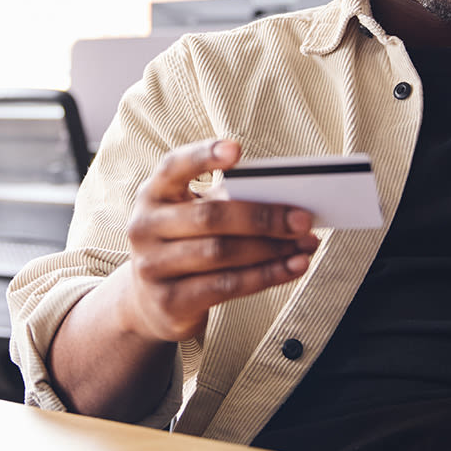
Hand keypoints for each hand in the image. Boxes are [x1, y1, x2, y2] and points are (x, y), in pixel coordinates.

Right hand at [115, 138, 319, 344]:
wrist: (152, 302)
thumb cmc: (184, 246)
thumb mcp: (192, 216)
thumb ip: (227, 203)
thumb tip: (286, 206)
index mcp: (153, 194)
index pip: (173, 166)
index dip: (203, 156)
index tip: (236, 149)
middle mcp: (145, 227)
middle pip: (210, 216)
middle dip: (263, 217)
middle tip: (302, 219)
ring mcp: (153, 266)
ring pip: (222, 253)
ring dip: (271, 249)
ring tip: (305, 244)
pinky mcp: (170, 301)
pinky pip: (226, 286)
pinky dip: (266, 275)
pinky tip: (292, 267)